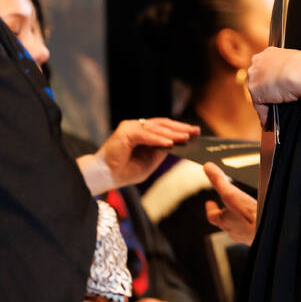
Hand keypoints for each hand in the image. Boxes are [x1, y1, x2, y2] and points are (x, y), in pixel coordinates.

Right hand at [78, 118, 199, 194]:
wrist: (104, 177)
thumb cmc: (124, 171)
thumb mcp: (149, 163)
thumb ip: (161, 153)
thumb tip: (178, 145)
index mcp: (143, 133)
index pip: (165, 127)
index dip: (180, 129)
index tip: (196, 132)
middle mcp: (137, 127)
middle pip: (163, 124)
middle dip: (181, 128)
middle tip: (196, 131)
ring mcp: (131, 127)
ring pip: (156, 128)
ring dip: (173, 133)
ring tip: (187, 137)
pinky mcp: (125, 132)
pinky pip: (146, 135)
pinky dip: (159, 139)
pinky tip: (170, 143)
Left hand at [204, 162, 256, 245]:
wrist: (269, 230)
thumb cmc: (249, 217)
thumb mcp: (231, 194)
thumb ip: (219, 181)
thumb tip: (208, 168)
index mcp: (224, 221)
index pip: (212, 216)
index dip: (211, 208)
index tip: (209, 203)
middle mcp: (234, 231)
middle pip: (225, 222)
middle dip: (225, 214)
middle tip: (227, 207)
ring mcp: (246, 235)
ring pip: (239, 227)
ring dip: (239, 220)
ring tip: (244, 211)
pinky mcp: (258, 235)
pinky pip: (253, 229)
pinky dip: (254, 223)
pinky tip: (260, 217)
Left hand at [247, 47, 300, 122]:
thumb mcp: (297, 63)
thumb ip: (291, 69)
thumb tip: (298, 78)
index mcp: (269, 52)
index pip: (265, 67)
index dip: (270, 78)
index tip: (275, 86)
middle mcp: (258, 62)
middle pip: (258, 79)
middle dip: (264, 90)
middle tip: (273, 101)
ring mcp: (255, 76)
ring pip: (257, 93)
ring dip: (264, 104)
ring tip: (270, 114)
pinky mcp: (256, 91)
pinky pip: (259, 106)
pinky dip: (264, 115)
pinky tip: (269, 121)